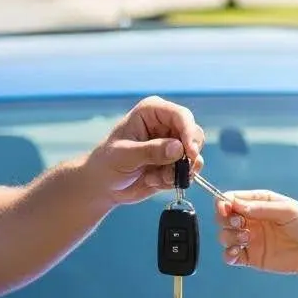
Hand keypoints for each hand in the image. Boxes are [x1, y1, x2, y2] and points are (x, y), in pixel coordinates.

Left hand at [84, 96, 204, 205]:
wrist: (104, 185)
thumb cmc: (107, 163)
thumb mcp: (125, 156)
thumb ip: (151, 151)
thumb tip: (179, 148)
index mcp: (152, 111)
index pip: (181, 116)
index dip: (189, 133)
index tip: (190, 153)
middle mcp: (166, 124)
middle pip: (194, 134)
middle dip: (187, 156)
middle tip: (171, 172)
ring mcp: (172, 144)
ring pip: (194, 155)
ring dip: (177, 172)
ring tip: (154, 178)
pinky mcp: (175, 163)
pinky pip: (188, 172)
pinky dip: (174, 180)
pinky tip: (153, 181)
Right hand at [214, 190, 297, 276]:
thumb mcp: (287, 210)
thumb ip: (261, 208)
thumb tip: (236, 205)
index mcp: (259, 203)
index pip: (232, 199)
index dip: (223, 203)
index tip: (225, 209)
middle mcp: (251, 220)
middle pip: (224, 217)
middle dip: (225, 220)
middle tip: (240, 224)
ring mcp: (251, 239)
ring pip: (225, 236)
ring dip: (229, 237)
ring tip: (246, 238)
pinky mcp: (252, 258)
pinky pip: (231, 256)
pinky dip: (228, 255)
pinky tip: (237, 253)